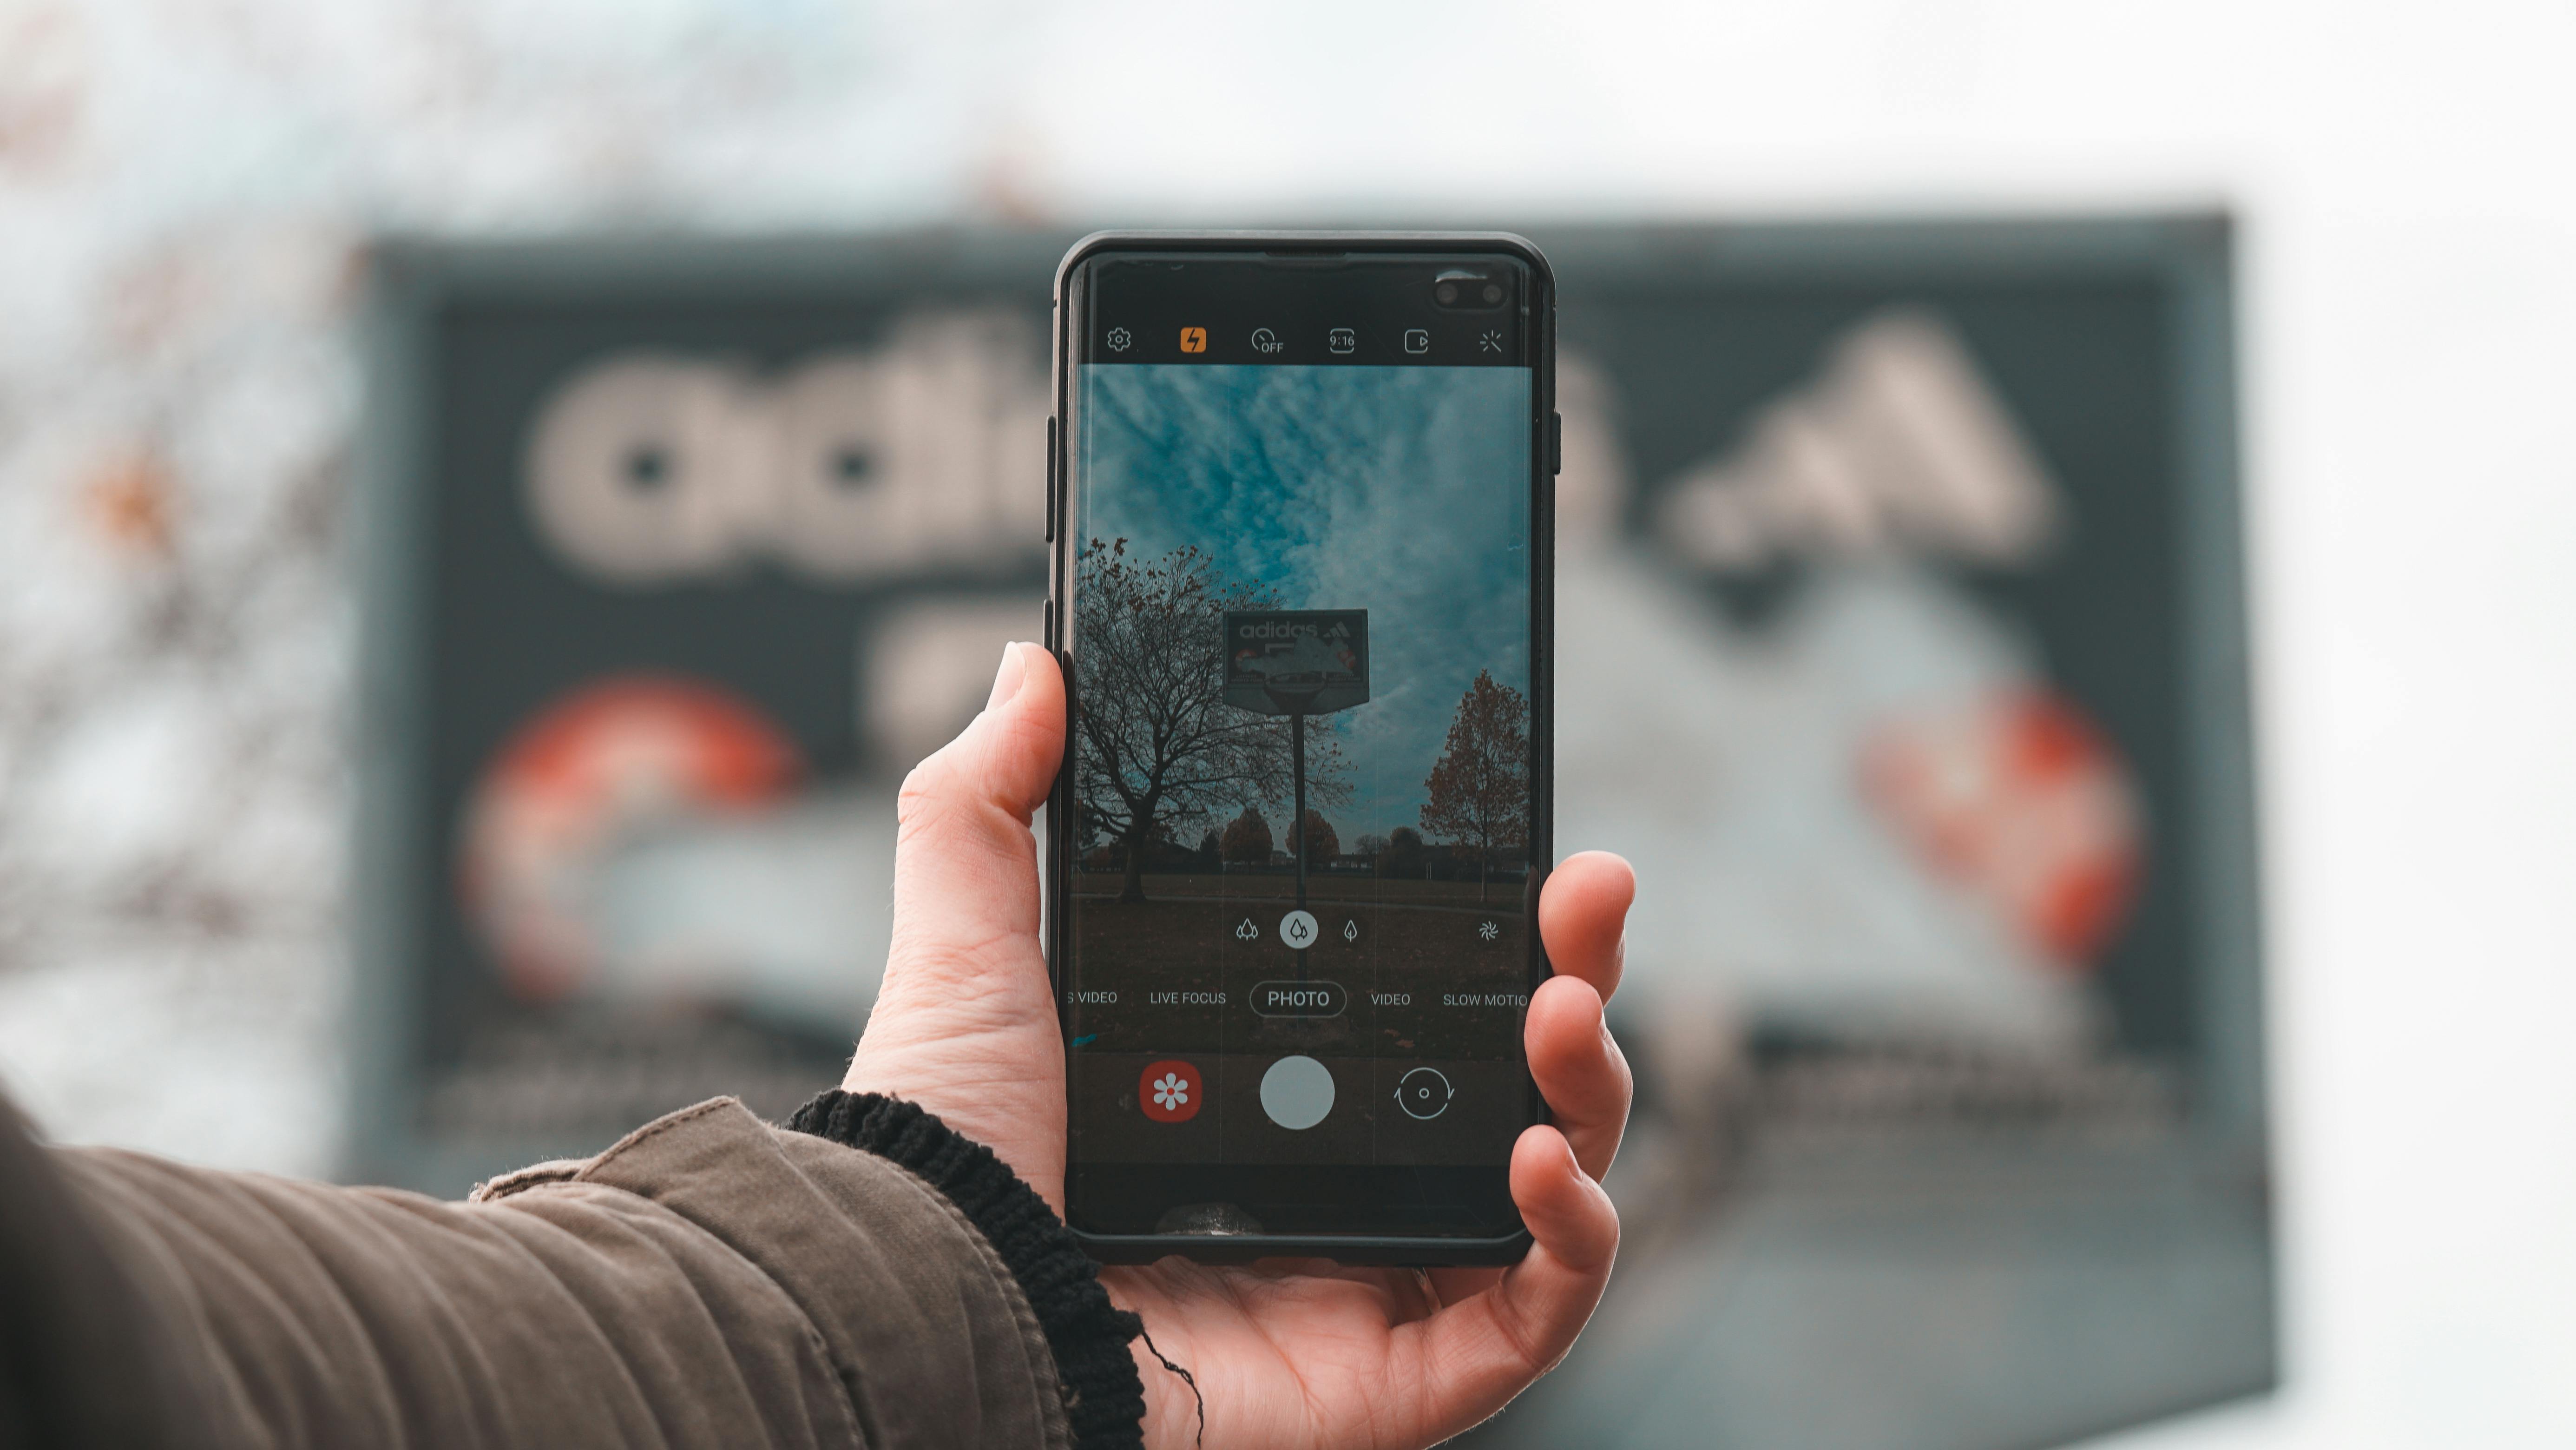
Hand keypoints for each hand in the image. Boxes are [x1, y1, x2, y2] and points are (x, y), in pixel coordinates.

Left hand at [847, 643, 1635, 1448]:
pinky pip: (1538, 1318)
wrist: (933, 1300)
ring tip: (1561, 1011)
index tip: (1534, 841)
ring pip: (1558, 1180)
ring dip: (1591, 1085)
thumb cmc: (943, 1148)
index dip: (1497, 917)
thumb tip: (1033, 663)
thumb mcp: (972, 945)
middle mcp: (1331, 1173)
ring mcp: (1373, 1275)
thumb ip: (992, 800)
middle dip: (1577, 975)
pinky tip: (1539, 1162)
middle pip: (1515, 1073)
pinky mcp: (1396, 1373)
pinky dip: (1577, 1238)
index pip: (1424, 988)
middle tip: (1586, 895)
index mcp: (1263, 1076)